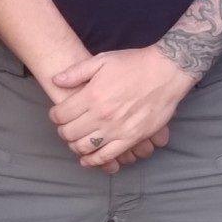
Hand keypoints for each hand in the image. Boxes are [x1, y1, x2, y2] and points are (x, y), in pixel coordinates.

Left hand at [49, 48, 194, 170]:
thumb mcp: (102, 60)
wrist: (166, 72)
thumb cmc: (134, 64)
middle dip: (63, 131)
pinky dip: (93, 161)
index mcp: (92, 95)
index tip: (58, 114)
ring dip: (75, 146)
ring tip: (76, 140)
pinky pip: (107, 156)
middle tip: (65, 127)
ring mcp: (116, 129)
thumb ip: (77, 72)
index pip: (61, 115)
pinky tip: (87, 159)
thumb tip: (56, 80)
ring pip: (85, 147)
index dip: (55, 116)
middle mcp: (102, 115)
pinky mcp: (131, 138)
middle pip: (70, 133)